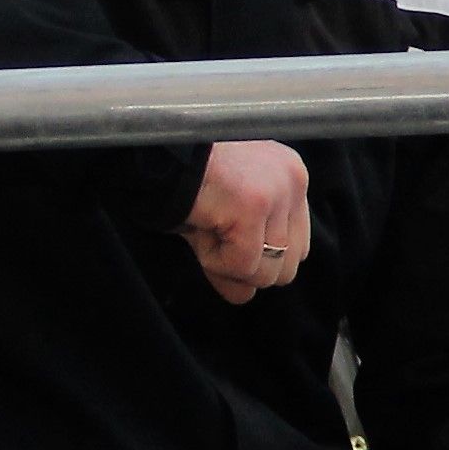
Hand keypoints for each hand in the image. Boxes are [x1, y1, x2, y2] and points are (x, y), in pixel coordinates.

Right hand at [185, 141, 312, 302]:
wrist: (152, 152)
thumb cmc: (182, 181)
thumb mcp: (219, 221)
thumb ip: (238, 257)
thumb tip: (245, 296)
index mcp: (291, 177)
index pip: (296, 248)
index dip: (256, 256)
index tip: (223, 235)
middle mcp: (293, 180)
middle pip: (288, 267)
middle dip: (245, 266)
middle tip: (210, 234)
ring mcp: (277, 192)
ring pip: (267, 273)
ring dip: (226, 264)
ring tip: (204, 228)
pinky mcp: (254, 204)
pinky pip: (242, 265)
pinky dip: (213, 260)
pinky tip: (199, 227)